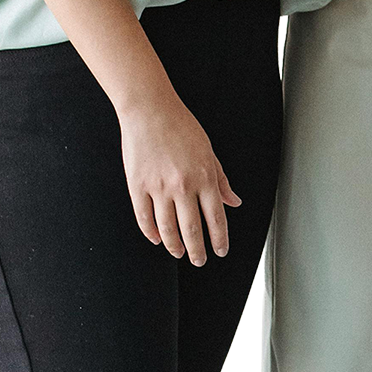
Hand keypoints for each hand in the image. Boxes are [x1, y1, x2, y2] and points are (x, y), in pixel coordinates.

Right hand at [119, 93, 239, 265]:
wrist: (150, 110)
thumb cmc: (181, 127)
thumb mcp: (209, 151)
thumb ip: (221, 179)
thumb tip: (233, 201)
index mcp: (204, 178)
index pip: (216, 218)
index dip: (219, 239)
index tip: (220, 251)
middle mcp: (183, 187)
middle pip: (192, 230)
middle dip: (198, 250)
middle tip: (199, 260)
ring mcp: (159, 188)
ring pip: (168, 229)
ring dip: (175, 246)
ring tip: (179, 253)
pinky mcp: (138, 186)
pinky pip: (144, 218)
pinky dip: (151, 233)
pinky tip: (157, 239)